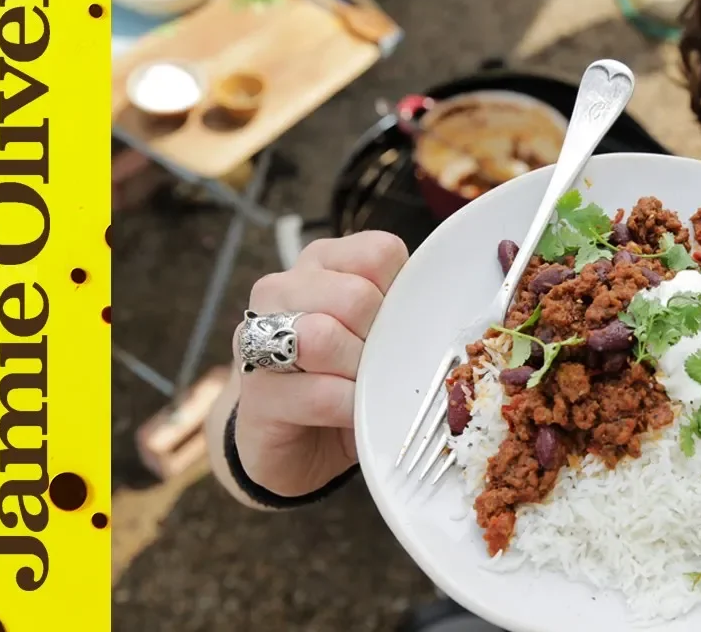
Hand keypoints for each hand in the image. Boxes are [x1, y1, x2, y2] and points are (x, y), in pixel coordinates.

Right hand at [232, 231, 407, 497]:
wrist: (303, 447)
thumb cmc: (352, 379)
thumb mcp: (384, 336)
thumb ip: (405, 311)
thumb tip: (445, 315)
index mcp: (323, 263)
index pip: (379, 252)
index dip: (401, 297)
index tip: (397, 327)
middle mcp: (282, 289)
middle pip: (353, 296)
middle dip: (381, 342)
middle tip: (381, 366)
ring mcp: (256, 339)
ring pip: (322, 337)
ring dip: (359, 374)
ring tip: (364, 390)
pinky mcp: (255, 395)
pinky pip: (318, 394)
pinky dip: (349, 409)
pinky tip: (353, 416)